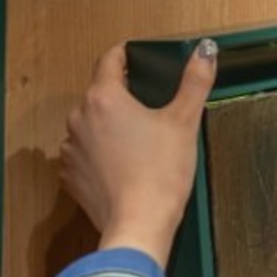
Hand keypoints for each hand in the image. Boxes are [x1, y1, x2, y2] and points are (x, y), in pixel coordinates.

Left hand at [59, 39, 217, 267]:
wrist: (139, 225)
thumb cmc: (162, 174)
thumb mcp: (185, 123)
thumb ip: (195, 83)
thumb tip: (206, 51)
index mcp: (104, 96)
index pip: (109, 60)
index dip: (125, 57)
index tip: (136, 61)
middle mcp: (79, 117)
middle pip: (100, 96)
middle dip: (121, 101)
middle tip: (148, 116)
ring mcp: (71, 148)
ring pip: (90, 126)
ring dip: (108, 129)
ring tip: (136, 147)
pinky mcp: (70, 176)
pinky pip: (84, 156)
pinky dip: (99, 157)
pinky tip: (121, 169)